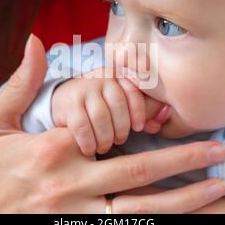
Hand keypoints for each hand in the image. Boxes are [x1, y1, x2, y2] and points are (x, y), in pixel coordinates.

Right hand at [0, 35, 224, 212]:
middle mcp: (72, 182)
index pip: (108, 126)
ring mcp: (78, 214)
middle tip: (219, 151)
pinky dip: (157, 220)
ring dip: (184, 196)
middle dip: (184, 160)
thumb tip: (36, 42)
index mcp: (56, 148)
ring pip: (142, 206)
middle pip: (139, 170)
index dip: (140, 119)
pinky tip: (182, 215)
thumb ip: (21, 84)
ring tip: (217, 186)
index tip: (168, 114)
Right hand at [52, 69, 171, 155]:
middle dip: (121, 128)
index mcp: (119, 75)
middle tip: (119, 141)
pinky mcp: (69, 103)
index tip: (139, 128)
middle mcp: (102, 77)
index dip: (139, 111)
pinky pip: (82, 124)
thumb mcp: (122, 103)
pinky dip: (88, 140)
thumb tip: (159, 124)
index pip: (133, 91)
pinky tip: (89, 148)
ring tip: (104, 147)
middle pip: (118, 104)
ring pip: (101, 116)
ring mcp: (84, 88)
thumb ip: (142, 112)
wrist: (65, 98)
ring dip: (105, 137)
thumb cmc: (102, 104)